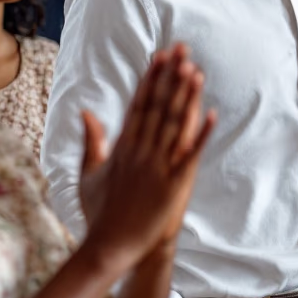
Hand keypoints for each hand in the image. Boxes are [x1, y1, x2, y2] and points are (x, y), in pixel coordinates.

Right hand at [79, 44, 215, 272]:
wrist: (111, 248)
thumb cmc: (99, 213)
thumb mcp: (89, 173)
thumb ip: (91, 140)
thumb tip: (85, 112)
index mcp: (122, 147)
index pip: (139, 104)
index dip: (151, 78)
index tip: (160, 56)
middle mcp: (140, 151)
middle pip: (159, 106)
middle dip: (171, 76)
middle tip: (183, 49)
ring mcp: (157, 166)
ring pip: (175, 124)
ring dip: (186, 96)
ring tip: (197, 70)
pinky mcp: (174, 184)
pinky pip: (190, 154)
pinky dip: (201, 134)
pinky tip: (212, 114)